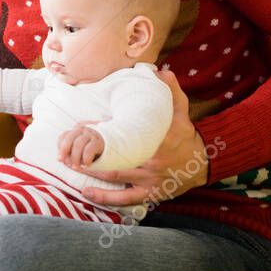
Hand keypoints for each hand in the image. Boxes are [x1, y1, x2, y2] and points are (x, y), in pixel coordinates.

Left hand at [58, 122, 104, 167]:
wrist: (114, 145)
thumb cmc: (94, 149)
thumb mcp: (81, 148)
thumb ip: (70, 152)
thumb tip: (59, 159)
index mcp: (76, 131)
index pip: (63, 136)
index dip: (60, 147)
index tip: (60, 158)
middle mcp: (83, 130)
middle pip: (69, 138)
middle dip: (64, 151)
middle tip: (63, 162)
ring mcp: (91, 135)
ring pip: (78, 144)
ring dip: (75, 157)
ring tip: (76, 167)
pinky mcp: (99, 142)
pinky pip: (89, 150)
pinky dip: (86, 158)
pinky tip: (87, 164)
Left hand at [77, 70, 208, 206]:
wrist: (203, 162)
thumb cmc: (185, 134)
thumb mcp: (180, 111)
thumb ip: (171, 91)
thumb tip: (161, 71)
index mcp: (157, 140)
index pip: (124, 135)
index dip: (101, 132)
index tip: (81, 128)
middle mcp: (152, 161)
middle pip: (115, 158)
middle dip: (90, 154)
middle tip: (68, 150)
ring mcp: (151, 180)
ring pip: (116, 177)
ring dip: (92, 172)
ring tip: (71, 165)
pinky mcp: (151, 194)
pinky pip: (125, 199)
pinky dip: (105, 198)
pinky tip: (87, 192)